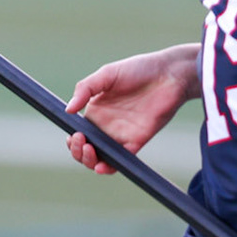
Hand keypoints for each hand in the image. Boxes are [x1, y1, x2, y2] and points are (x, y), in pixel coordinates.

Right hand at [63, 45, 197, 173]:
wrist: (169, 74)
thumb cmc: (139, 69)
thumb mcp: (107, 74)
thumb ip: (85, 89)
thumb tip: (67, 110)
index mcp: (96, 111)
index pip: (78, 132)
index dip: (72, 139)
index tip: (72, 135)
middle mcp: (107, 126)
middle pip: (86, 149)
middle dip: (77, 151)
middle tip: (80, 140)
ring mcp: (121, 135)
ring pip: (100, 158)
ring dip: (89, 161)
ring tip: (89, 149)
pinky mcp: (137, 142)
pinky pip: (121, 161)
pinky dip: (109, 167)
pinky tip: (101, 166)